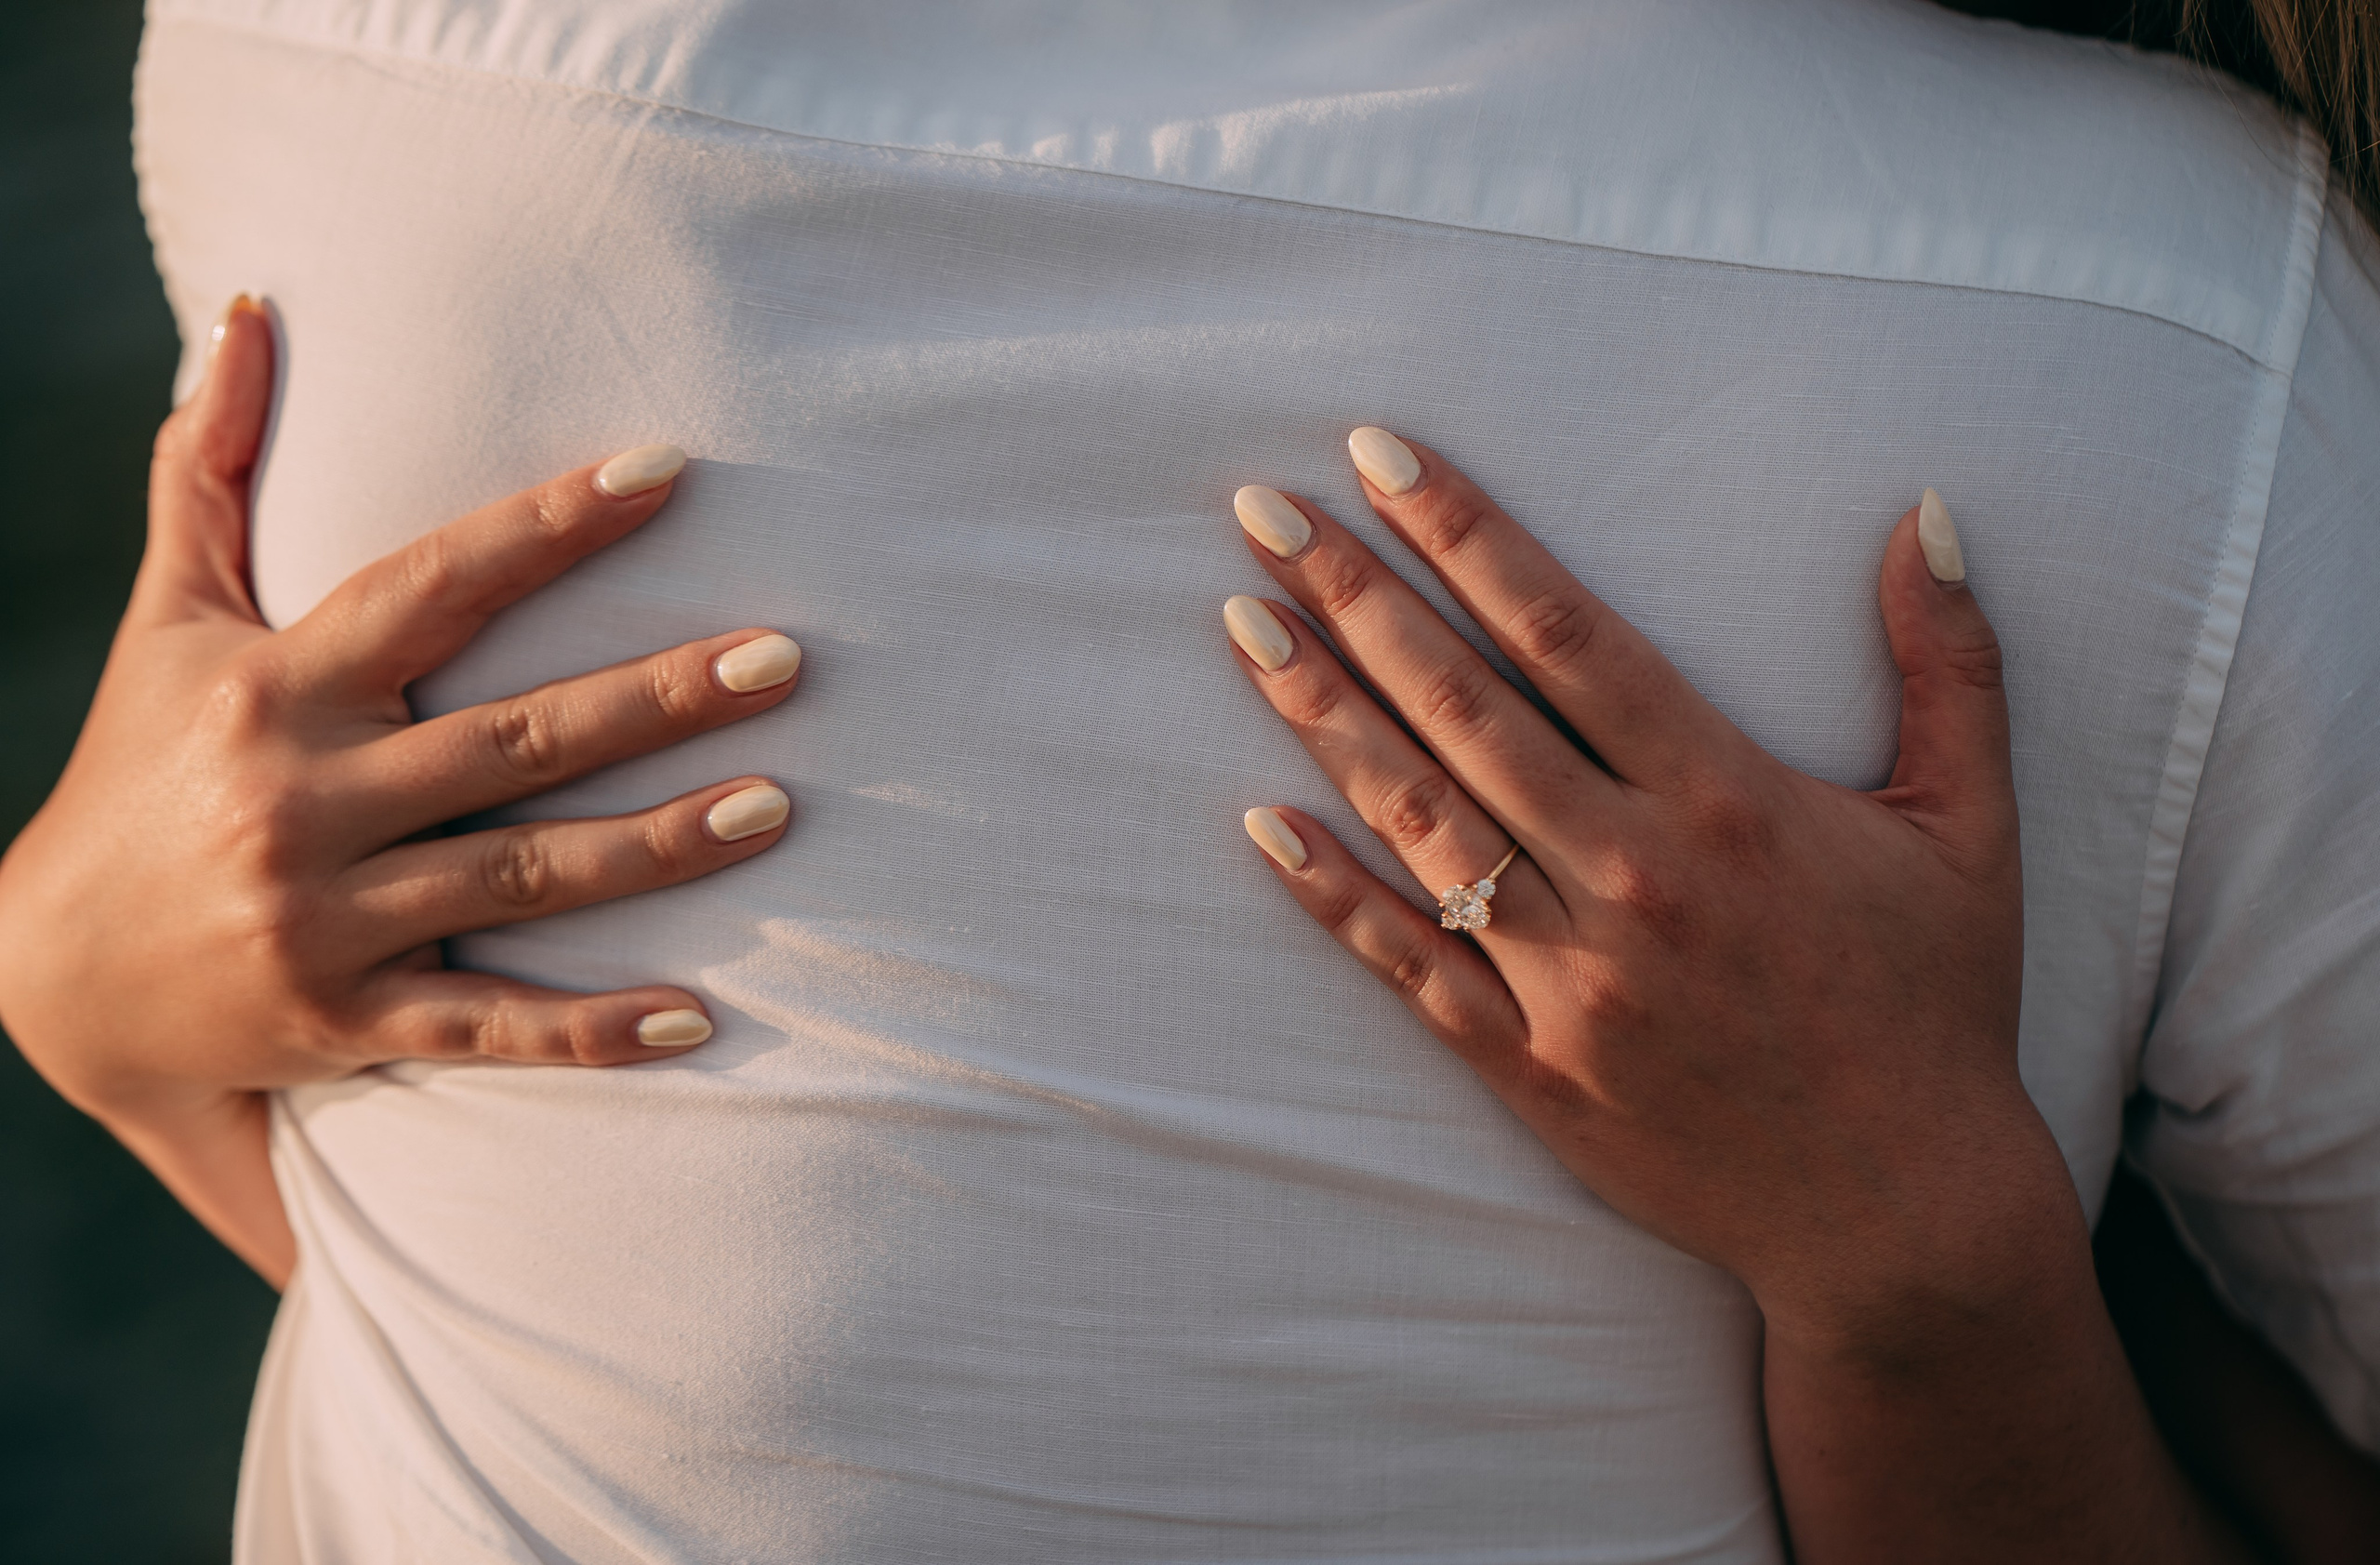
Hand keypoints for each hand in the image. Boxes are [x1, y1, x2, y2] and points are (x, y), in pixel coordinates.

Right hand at [0, 299, 801, 1280]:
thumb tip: (246, 311)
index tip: (667, 471)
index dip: (549, 524)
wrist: (43, 971)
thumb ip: (210, 467)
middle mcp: (302, 797)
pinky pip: (489, 1027)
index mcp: (276, 685)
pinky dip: (593, 1031)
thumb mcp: (166, 616)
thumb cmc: (137, 764)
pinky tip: (699, 1017)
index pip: (433, 584)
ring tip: (775, 806)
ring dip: (658, 846)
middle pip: (515, 738)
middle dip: (655, 698)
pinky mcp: (344, 1021)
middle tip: (785, 659)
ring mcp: (325, 918)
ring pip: (524, 874)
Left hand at [1223, 429, 2239, 1560]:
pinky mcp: (1530, 1064)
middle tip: (1266, 511)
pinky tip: (1261, 823)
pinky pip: (1408, 967)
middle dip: (1356, 597)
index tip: (1381, 456)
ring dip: (1323, 716)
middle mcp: (1635, 878)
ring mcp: (1571, 978)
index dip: (1466, 535)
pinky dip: (1331, 896)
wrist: (1902, 1216)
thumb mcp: (1970, 829)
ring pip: (1420, 822)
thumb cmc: (1935, 1008)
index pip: (1566, 635)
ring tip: (1244, 623)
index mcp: (1728, 802)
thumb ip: (1948, 665)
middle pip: (1463, 709)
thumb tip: (1926, 512)